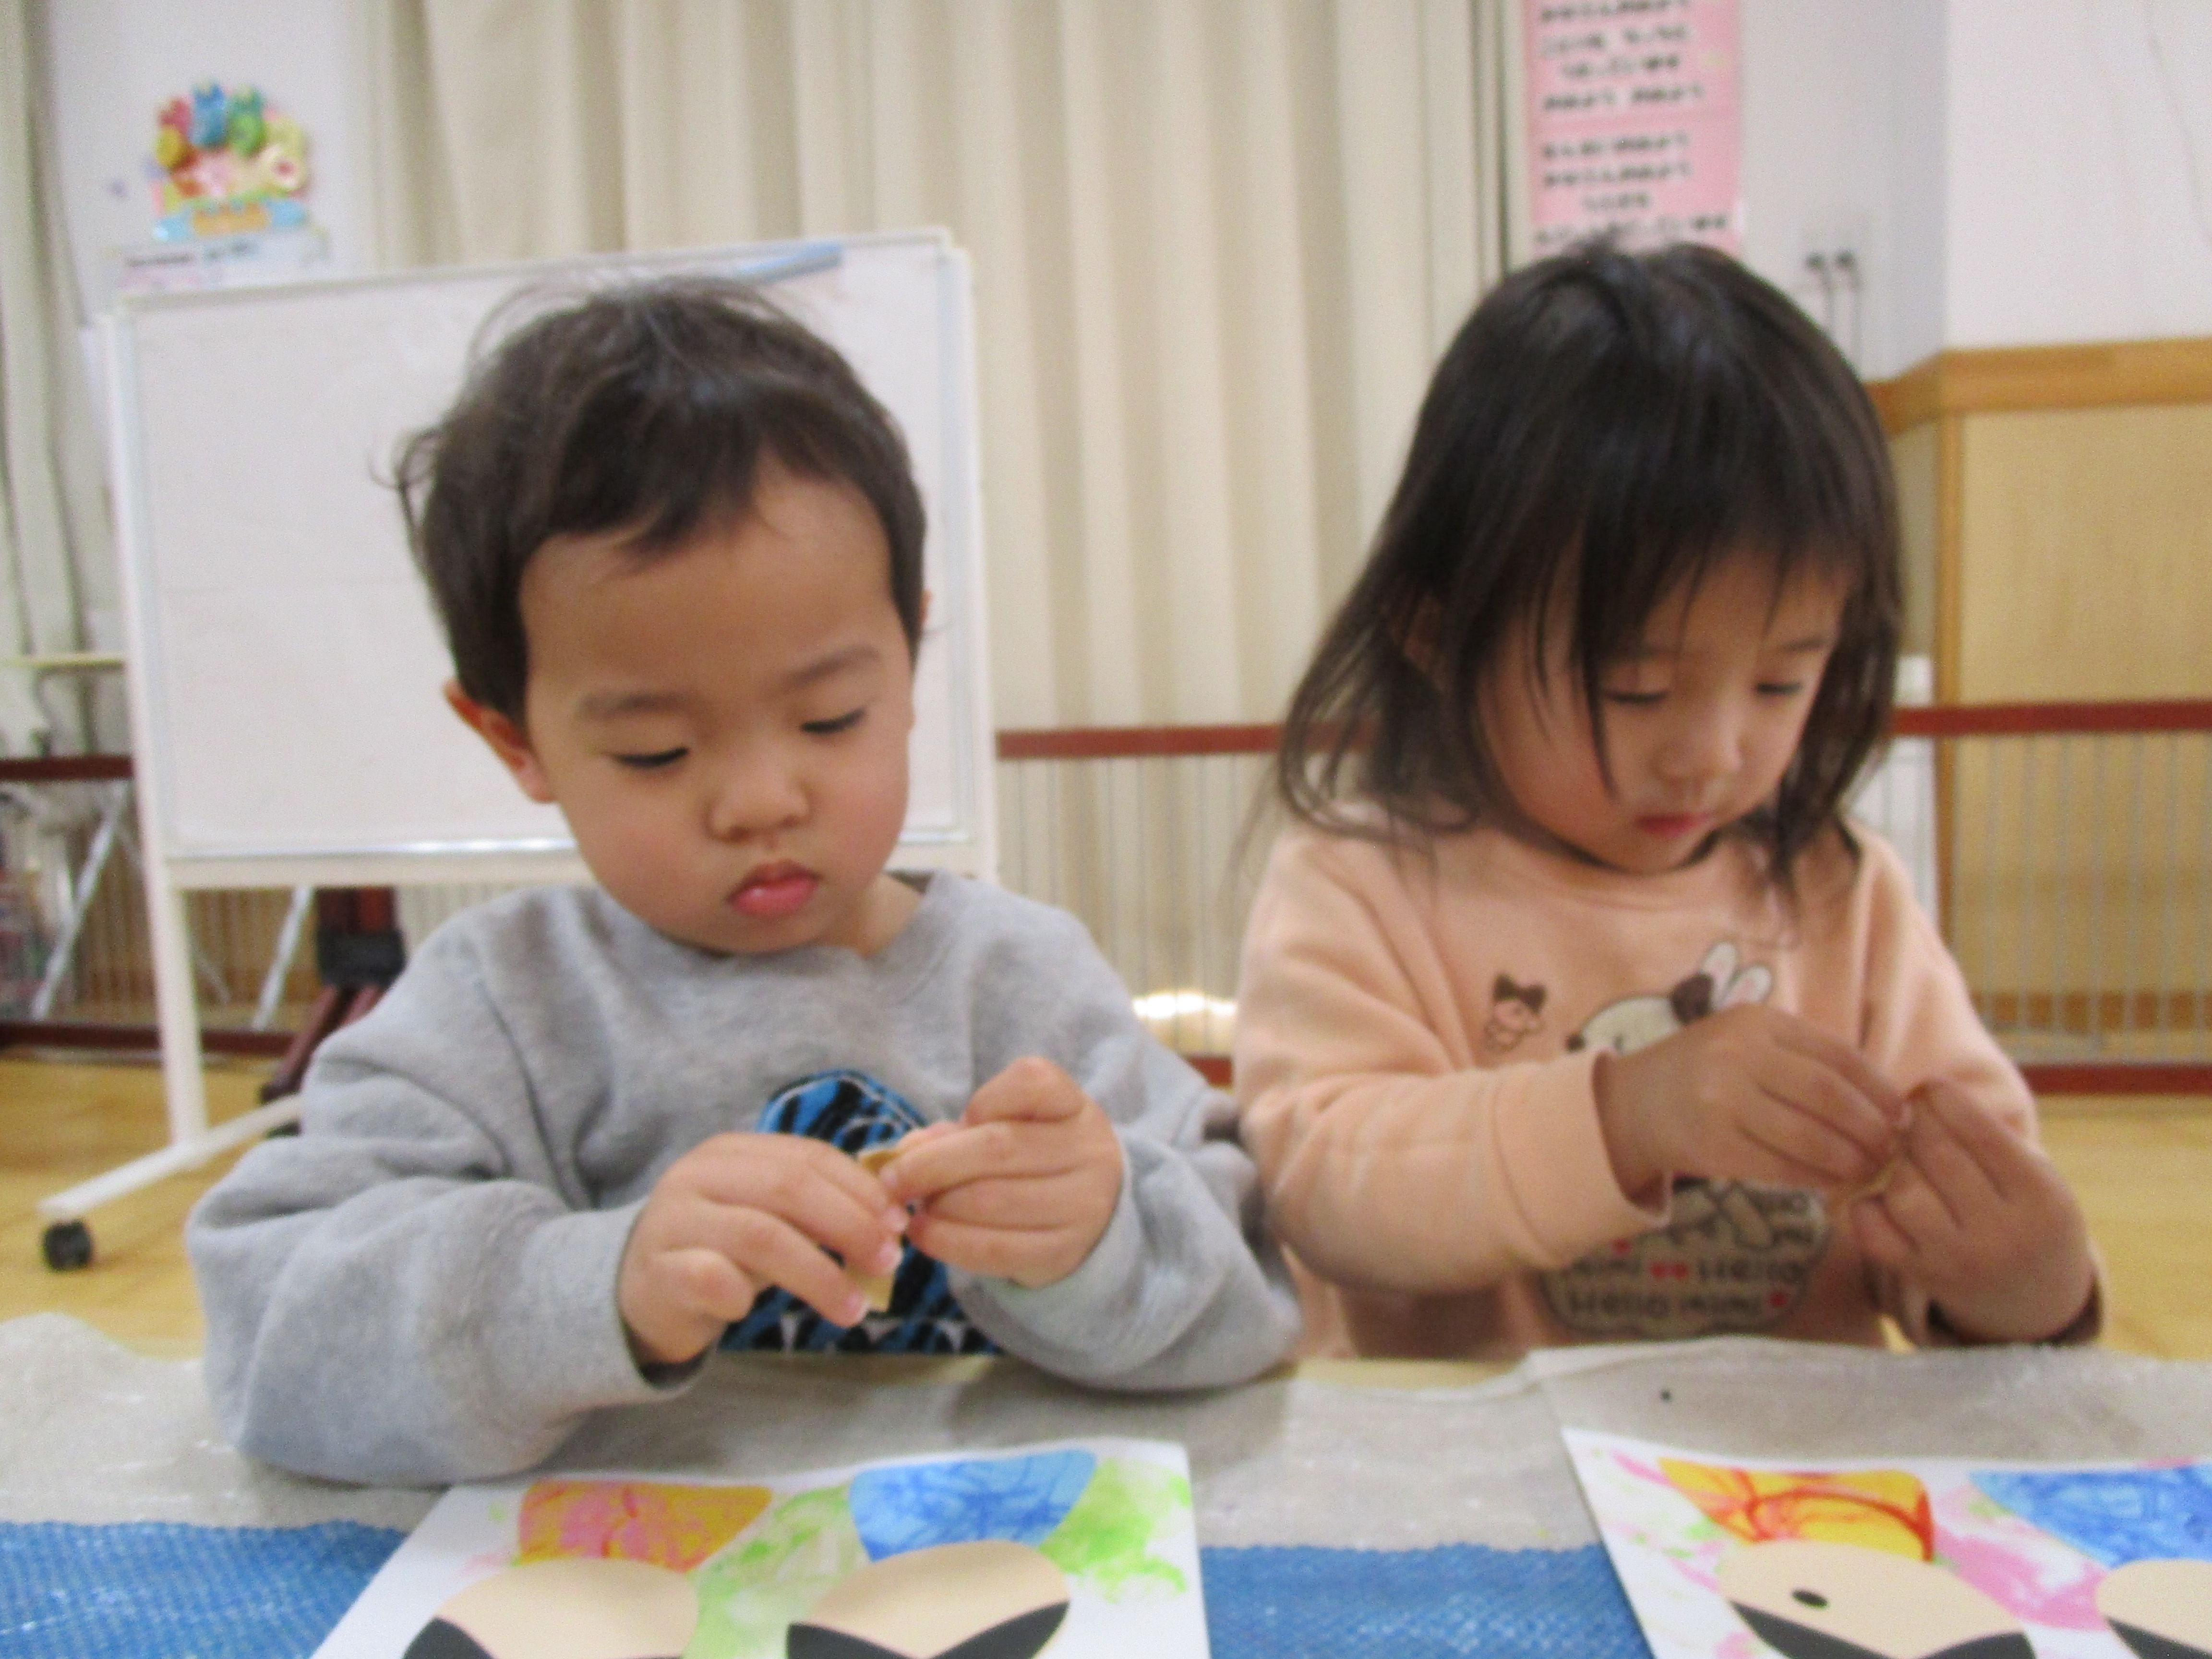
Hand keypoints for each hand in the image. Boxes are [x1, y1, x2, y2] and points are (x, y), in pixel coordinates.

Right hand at [617, 1133, 906, 1367]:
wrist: (638, 1293)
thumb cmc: (720, 1251)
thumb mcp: (768, 1217)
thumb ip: (817, 1206)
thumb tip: (894, 1217)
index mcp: (731, 1151)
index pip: (809, 1157)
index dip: (861, 1189)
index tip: (899, 1223)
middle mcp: (698, 1175)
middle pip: (789, 1189)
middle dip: (849, 1225)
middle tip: (887, 1262)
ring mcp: (673, 1219)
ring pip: (761, 1235)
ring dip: (819, 1274)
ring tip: (854, 1307)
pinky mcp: (657, 1270)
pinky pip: (713, 1278)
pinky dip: (744, 1297)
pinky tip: (752, 1311)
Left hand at [880, 1057, 1123, 1288]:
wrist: (1085, 1216)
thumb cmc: (1029, 1160)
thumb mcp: (1004, 1130)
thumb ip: (955, 1132)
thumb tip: (905, 1151)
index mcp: (1074, 1107)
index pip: (1032, 1081)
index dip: (985, 1099)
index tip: (961, 1122)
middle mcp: (1088, 1152)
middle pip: (998, 1147)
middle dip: (931, 1165)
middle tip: (891, 1179)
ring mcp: (1082, 1205)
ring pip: (991, 1201)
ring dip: (937, 1206)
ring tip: (913, 1207)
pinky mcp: (1063, 1252)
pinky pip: (993, 1249)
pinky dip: (946, 1242)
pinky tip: (923, 1233)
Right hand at [1594, 1004, 1906, 1202]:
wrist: (1631, 1103)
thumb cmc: (1705, 1073)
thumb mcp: (1748, 1043)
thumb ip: (1804, 1058)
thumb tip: (1884, 1100)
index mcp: (1756, 1022)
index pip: (1838, 1055)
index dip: (1879, 1089)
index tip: (1901, 1114)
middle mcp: (1737, 1054)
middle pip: (1830, 1095)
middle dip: (1871, 1128)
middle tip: (1891, 1148)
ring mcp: (1720, 1100)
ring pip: (1810, 1136)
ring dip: (1849, 1158)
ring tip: (1866, 1168)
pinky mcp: (1711, 1145)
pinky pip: (1781, 1166)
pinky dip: (1815, 1177)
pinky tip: (1830, 1181)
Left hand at [1850, 1080, 2095, 1342]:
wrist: (2037, 1300)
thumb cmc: (2028, 1214)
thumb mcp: (2036, 1174)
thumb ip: (1989, 1135)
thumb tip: (1924, 1091)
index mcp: (2041, 1196)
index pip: (1978, 1129)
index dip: (1942, 1098)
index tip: (1932, 1091)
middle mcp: (2004, 1234)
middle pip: (1937, 1153)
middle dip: (1916, 1125)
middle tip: (1912, 1119)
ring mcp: (1960, 1261)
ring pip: (1904, 1192)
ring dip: (1898, 1168)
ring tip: (1911, 1165)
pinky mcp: (1922, 1277)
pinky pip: (1874, 1231)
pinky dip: (1870, 1207)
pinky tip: (1888, 1200)